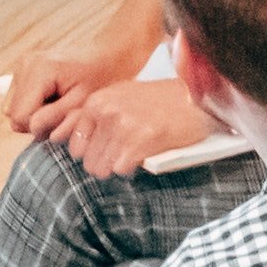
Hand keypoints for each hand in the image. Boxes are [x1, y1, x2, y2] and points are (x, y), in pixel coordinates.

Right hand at [6, 47, 137, 135]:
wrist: (105, 57)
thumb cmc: (99, 80)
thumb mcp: (82, 103)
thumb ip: (55, 117)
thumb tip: (31, 127)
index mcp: (39, 70)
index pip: (20, 116)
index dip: (39, 126)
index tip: (61, 120)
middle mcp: (25, 63)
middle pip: (13, 113)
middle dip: (35, 119)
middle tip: (61, 112)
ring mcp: (21, 64)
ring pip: (11, 108)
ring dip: (33, 113)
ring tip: (57, 104)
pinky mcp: (21, 68)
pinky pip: (15, 100)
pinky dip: (31, 104)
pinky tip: (51, 97)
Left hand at [43, 78, 221, 180]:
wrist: (196, 98)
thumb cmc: (160, 100)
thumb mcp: (121, 96)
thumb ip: (97, 115)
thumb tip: (70, 141)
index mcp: (97, 101)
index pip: (75, 144)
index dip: (90, 154)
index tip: (104, 153)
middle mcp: (106, 112)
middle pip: (88, 161)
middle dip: (104, 164)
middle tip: (122, 156)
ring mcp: (123, 126)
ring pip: (102, 168)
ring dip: (118, 166)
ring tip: (133, 154)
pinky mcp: (141, 141)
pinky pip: (121, 169)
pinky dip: (131, 168)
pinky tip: (143, 156)